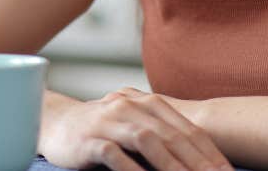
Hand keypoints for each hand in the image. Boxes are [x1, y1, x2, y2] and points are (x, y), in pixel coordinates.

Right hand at [38, 86, 232, 170]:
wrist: (57, 123)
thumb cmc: (103, 131)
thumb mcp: (135, 127)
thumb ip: (162, 138)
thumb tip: (196, 163)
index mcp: (150, 103)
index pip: (187, 129)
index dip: (210, 153)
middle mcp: (133, 106)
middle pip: (172, 135)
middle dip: (198, 162)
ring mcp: (111, 119)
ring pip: (148, 141)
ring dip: (171, 166)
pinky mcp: (91, 138)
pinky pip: (114, 153)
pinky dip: (132, 169)